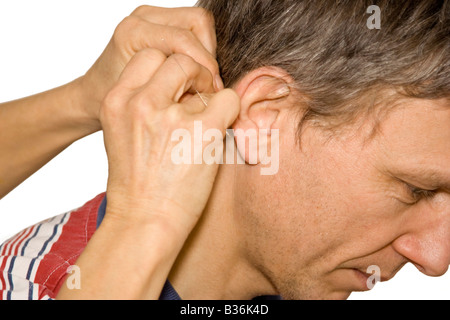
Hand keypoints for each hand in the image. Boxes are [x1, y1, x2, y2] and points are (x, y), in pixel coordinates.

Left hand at [77, 5, 221, 129]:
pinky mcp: (160, 24)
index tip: (211, 89)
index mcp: (133, 32)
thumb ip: (176, 88)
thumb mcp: (145, 101)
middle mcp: (142, 18)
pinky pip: (193, 30)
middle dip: (208, 55)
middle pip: (198, 22)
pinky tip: (194, 74)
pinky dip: (199, 52)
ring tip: (201, 80)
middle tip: (209, 84)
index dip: (205, 64)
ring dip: (206, 53)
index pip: (185, 38)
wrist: (94, 96)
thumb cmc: (113, 102)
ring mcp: (151, 17)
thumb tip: (218, 92)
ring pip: (199, 24)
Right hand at [100, 48, 238, 237]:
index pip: (149, 55)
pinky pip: (228, 98)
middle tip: (199, 96)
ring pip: (202, 71)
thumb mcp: (122, 132)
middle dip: (192, 72)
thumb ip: (142, 102)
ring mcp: (171, 117)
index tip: (178, 87)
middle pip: (176, 57)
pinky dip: (230, 109)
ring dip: (209, 90)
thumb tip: (182, 84)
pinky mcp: (203, 131)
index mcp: (116, 100)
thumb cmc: (137, 182)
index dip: (168, 66)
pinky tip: (219, 131)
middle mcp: (140, 103)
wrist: (143, 222)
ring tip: (205, 119)